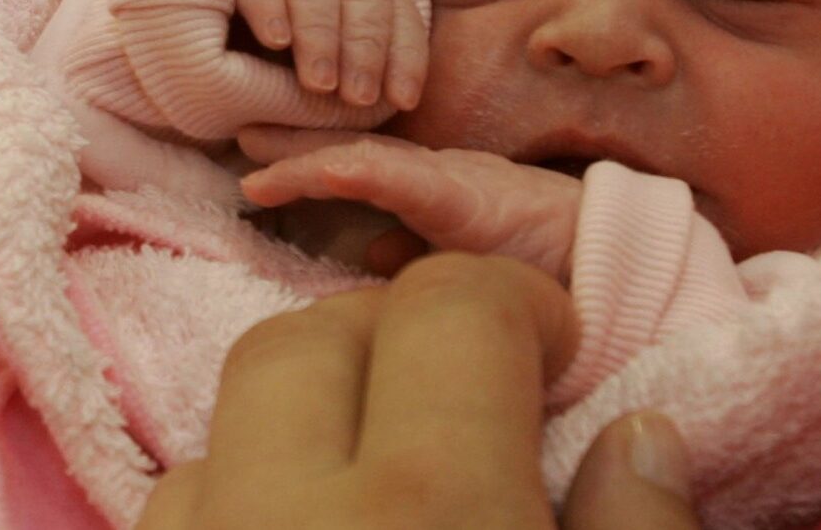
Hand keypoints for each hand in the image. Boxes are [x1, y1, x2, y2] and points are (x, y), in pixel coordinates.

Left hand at [135, 254, 698, 529]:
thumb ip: (638, 522)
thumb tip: (640, 432)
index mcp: (432, 507)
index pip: (451, 311)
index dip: (514, 313)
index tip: (555, 353)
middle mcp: (293, 521)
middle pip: (313, 339)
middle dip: (395, 330)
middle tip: (464, 387)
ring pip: (229, 415)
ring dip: (310, 400)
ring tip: (383, 449)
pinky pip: (180, 504)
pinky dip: (242, 480)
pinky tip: (305, 519)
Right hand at [228, 0, 427, 108]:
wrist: (196, 58)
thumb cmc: (265, 83)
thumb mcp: (312, 94)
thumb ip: (346, 97)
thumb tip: (380, 108)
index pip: (398, 13)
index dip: (405, 56)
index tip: (401, 101)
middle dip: (365, 47)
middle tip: (358, 98)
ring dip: (321, 32)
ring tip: (319, 82)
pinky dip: (271, 5)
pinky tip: (275, 41)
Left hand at [239, 126, 581, 278]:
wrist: (604, 251)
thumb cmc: (543, 253)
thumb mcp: (465, 252)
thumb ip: (416, 247)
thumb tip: (366, 253)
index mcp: (434, 188)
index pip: (362, 167)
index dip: (308, 163)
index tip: (257, 171)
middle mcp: (436, 173)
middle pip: (353, 154)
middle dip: (293, 148)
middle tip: (239, 135)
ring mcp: (452, 181)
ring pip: (371, 161)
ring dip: (310, 161)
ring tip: (258, 164)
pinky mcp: (469, 197)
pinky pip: (410, 183)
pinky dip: (364, 174)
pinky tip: (328, 170)